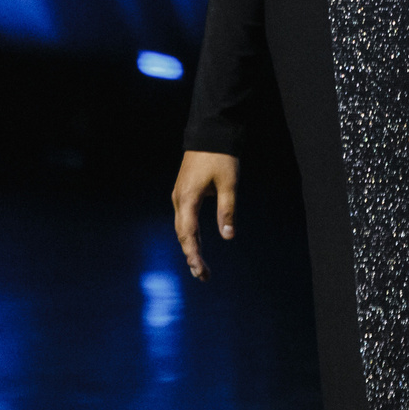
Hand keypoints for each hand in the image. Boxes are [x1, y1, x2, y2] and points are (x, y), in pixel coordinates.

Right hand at [171, 151, 238, 279]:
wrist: (209, 133)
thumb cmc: (220, 157)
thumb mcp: (229, 184)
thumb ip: (227, 210)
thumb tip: (228, 236)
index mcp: (188, 198)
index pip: (188, 233)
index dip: (193, 253)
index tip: (199, 270)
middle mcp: (179, 199)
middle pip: (183, 234)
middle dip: (192, 256)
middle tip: (204, 276)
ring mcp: (180, 196)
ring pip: (183, 228)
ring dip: (191, 247)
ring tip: (201, 268)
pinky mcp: (185, 193)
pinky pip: (185, 220)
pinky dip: (191, 235)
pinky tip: (197, 246)